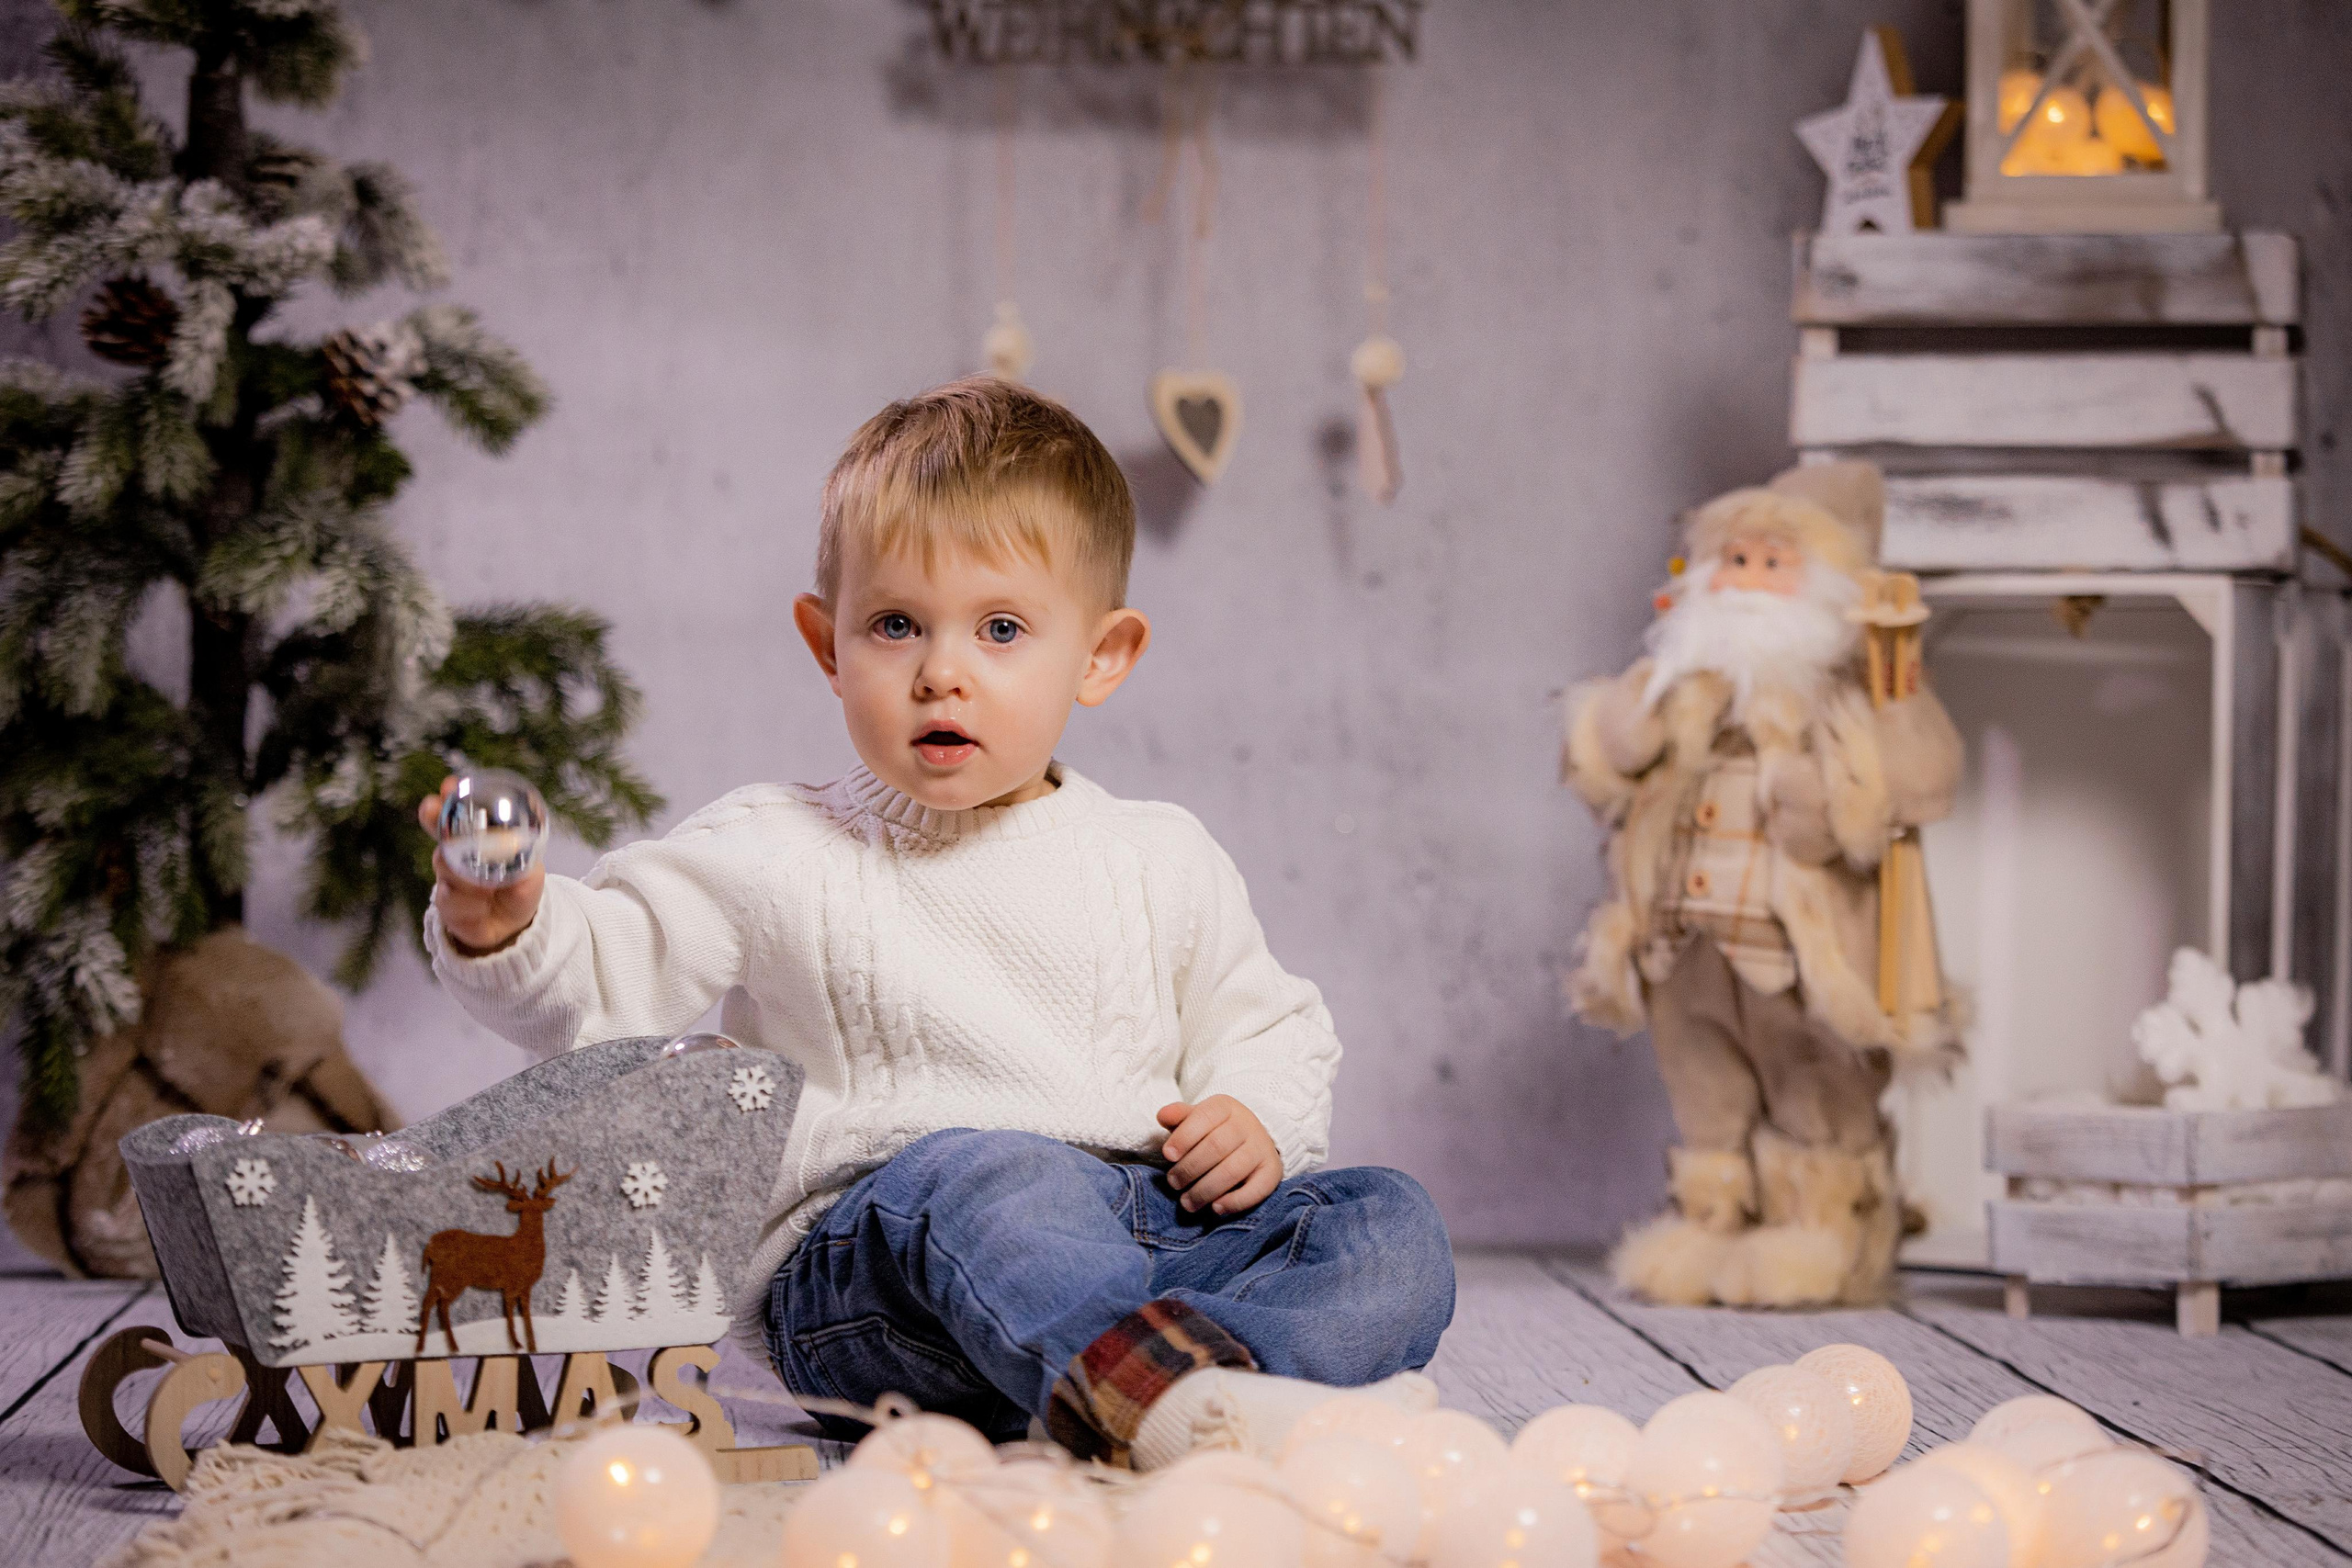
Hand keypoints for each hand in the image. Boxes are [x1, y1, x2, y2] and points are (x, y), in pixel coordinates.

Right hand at [418, 775, 544, 956]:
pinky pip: (450, 899)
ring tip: (485, 880)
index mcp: (476, 841)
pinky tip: (481, 903)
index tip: (449, 785)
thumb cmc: (517, 889)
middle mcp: (458, 856)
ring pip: (444, 866)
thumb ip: (524, 859)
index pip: (460, 814)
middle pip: (441, 834)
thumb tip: (517, 846)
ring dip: (463, 869)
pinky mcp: (447, 907)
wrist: (512, 928)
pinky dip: (468, 900)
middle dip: (435, 819)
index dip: (452, 799)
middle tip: (432, 808)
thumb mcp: (530, 871)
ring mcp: (449, 881)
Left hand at [1156, 1095, 1281, 1215]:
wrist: (1253, 1139)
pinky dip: (1235, 1201)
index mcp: (1225, 1107)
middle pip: (1216, 1147)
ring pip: (1233, 1171)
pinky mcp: (1272, 1171)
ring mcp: (1262, 1148)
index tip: (1167, 1156)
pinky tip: (1216, 1208)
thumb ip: (1179, 1117)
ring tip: (1187, 1202)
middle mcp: (1247, 1125)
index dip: (1183, 1137)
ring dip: (1206, 1190)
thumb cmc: (1214, 1131)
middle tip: (1174, 1183)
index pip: (1204, 1117)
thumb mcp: (1197, 1119)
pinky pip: (1256, 1189)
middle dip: (1190, 1168)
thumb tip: (1162, 1116)